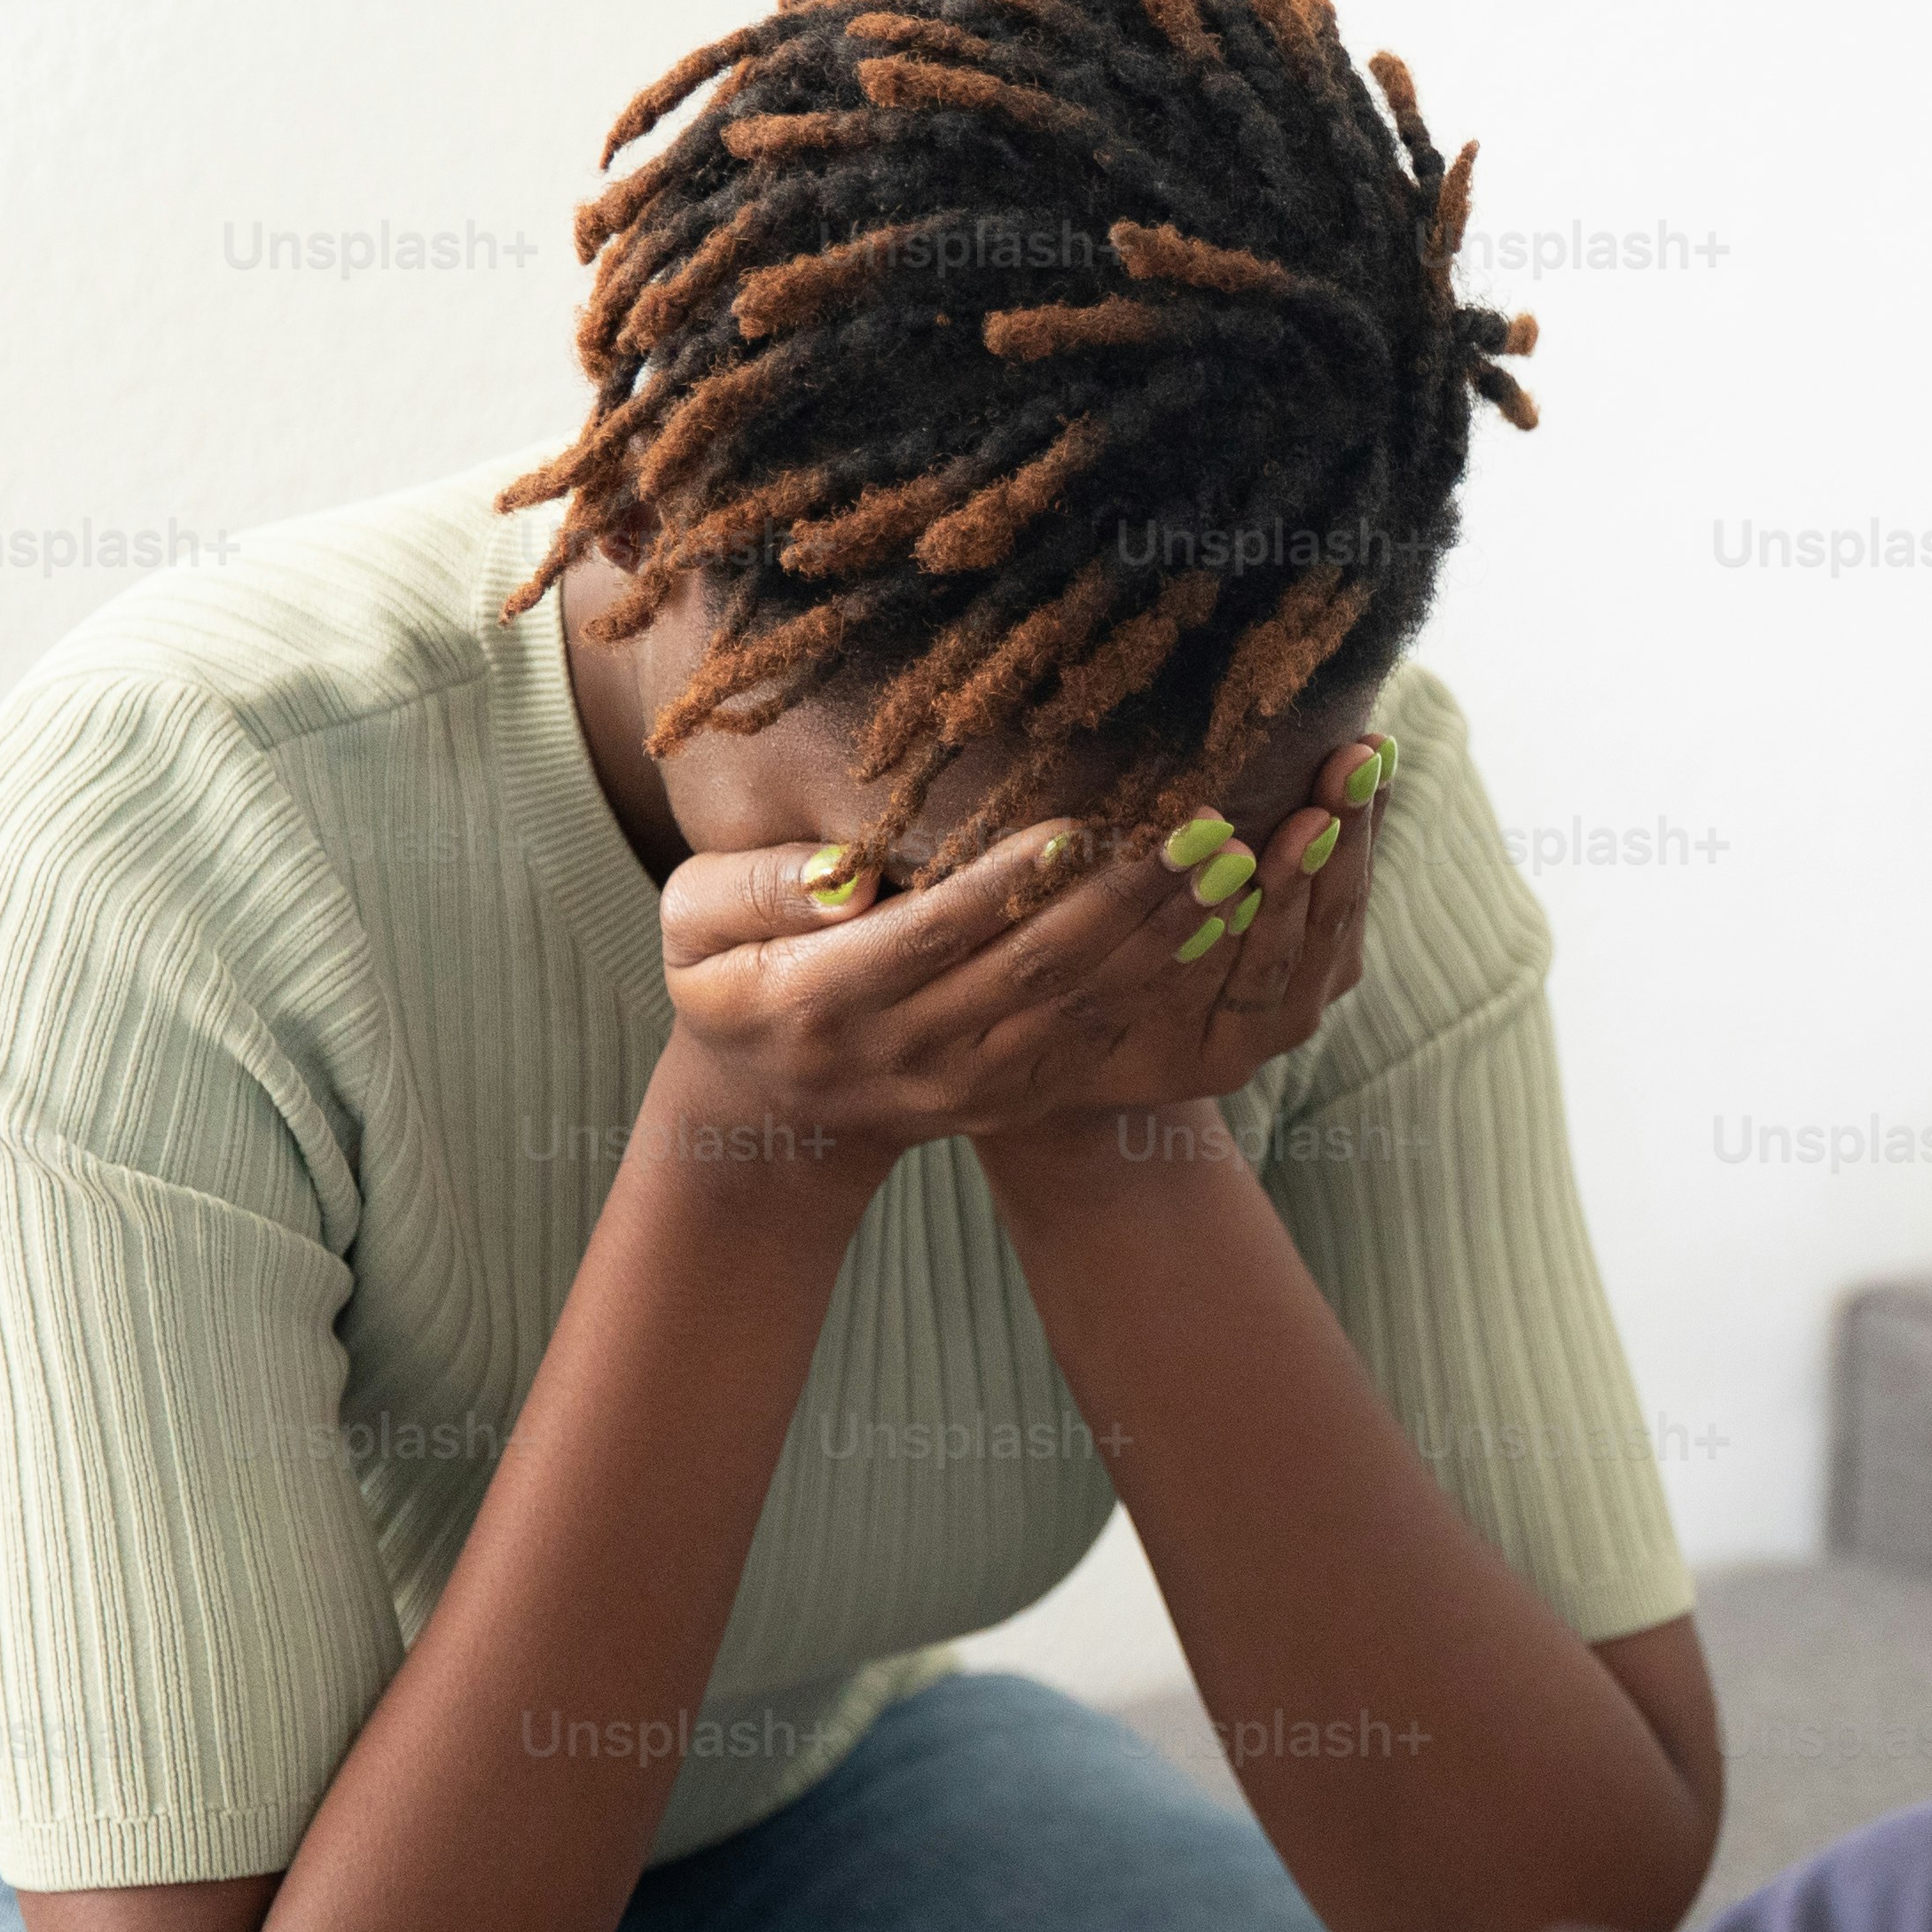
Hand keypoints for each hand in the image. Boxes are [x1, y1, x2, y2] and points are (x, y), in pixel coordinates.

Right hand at [655, 727, 1392, 1164]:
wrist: (773, 1106)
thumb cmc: (729, 976)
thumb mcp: (694, 923)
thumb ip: (760, 887)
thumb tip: (848, 873)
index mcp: (825, 999)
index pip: (934, 934)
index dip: (1012, 884)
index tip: (1082, 826)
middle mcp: (907, 1051)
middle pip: (1033, 972)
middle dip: (1127, 900)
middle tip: (1204, 828)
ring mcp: (970, 1083)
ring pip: (1083, 1010)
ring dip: (1167, 939)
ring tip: (1237, 863)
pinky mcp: (1016, 1095)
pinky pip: (1102, 1039)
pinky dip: (1165, 982)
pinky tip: (1223, 920)